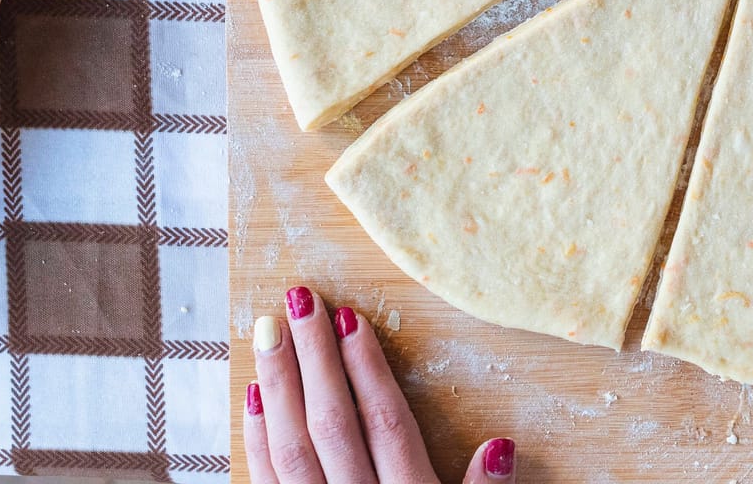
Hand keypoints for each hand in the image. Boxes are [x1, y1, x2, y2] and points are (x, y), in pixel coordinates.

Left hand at [243, 284, 514, 483]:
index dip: (367, 370)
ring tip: (269, 333)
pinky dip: (255, 438)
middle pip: (332, 426)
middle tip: (298, 301)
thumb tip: (499, 446)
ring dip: (277, 387)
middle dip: (314, 359)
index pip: (385, 425)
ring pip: (290, 450)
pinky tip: (252, 398)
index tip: (350, 319)